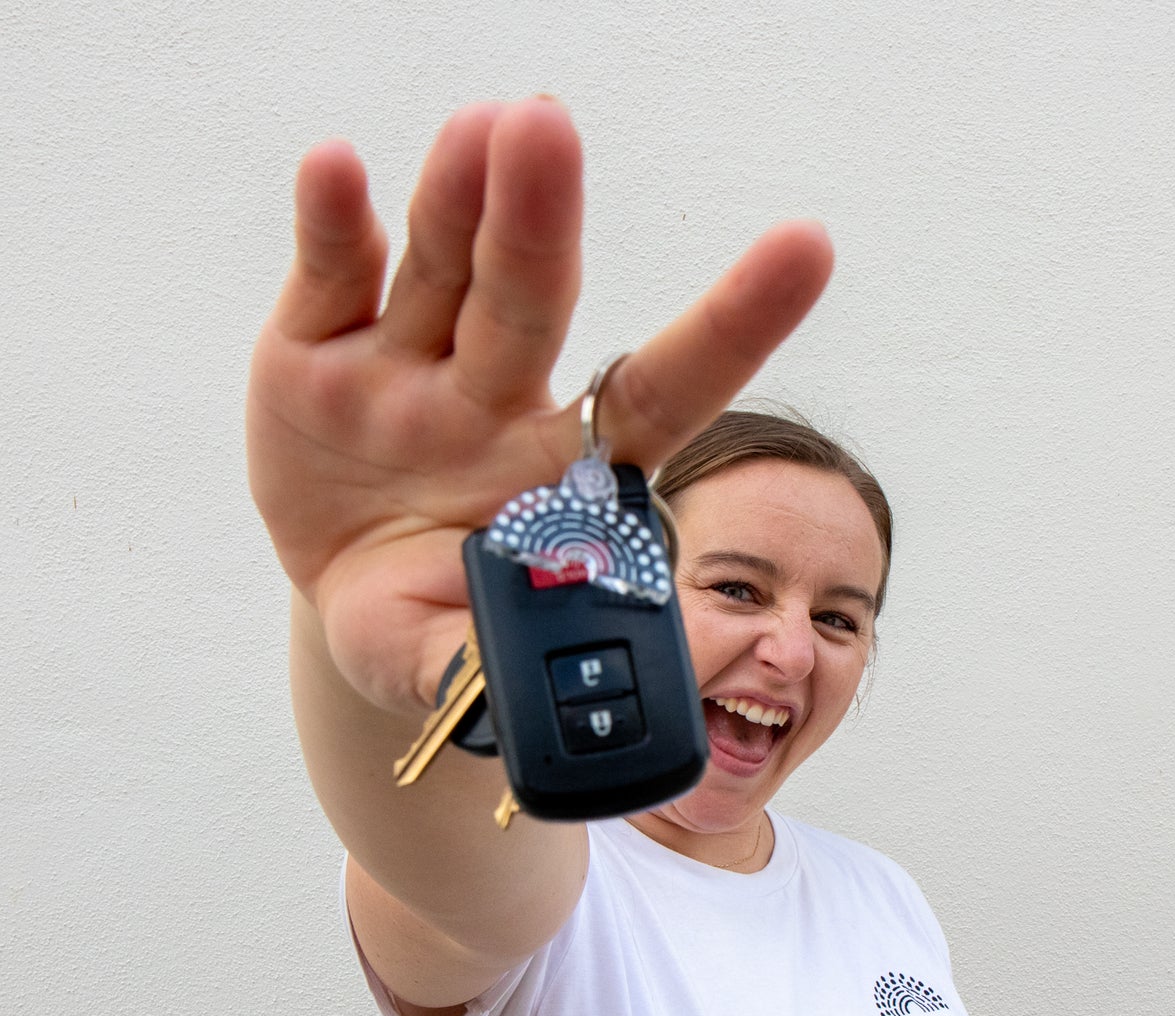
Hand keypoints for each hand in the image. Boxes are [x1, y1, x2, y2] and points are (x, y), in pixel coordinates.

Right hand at [247, 99, 832, 715]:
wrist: (346, 600)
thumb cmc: (427, 629)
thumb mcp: (450, 670)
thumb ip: (503, 669)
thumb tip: (585, 678)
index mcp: (562, 475)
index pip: (661, 390)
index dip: (734, 324)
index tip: (808, 246)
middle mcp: (495, 400)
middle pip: (530, 303)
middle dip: (539, 224)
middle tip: (546, 131)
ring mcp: (409, 367)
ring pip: (444, 269)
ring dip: (458, 201)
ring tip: (481, 132)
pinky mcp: (319, 349)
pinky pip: (332, 276)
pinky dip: (335, 225)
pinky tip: (338, 171)